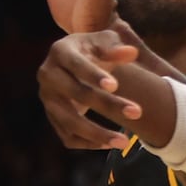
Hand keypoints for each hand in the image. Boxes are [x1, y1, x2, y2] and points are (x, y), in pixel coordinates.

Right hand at [36, 29, 141, 149]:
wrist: (73, 64)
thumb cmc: (92, 50)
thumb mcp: (103, 42)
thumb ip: (116, 48)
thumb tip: (131, 53)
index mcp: (60, 51)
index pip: (75, 64)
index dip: (93, 75)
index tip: (115, 86)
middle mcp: (48, 75)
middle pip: (75, 93)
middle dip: (107, 104)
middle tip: (138, 112)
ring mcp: (48, 99)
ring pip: (68, 121)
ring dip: (97, 133)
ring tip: (124, 141)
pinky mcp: (51, 117)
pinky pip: (67, 136)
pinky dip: (88, 143)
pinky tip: (110, 143)